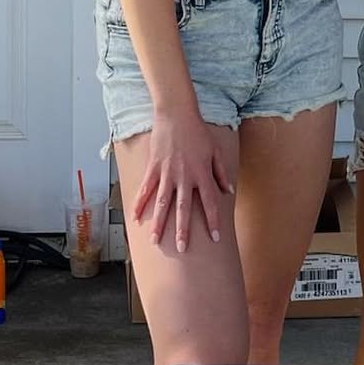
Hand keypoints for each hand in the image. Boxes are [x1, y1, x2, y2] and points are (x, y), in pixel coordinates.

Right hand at [133, 109, 233, 251]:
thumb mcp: (215, 151)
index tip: (216, 238)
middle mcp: (185, 177)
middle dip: (183, 231)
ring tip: (155, 241)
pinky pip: (145, 190)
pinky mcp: (153, 168)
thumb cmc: (198, 132)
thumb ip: (221, 173)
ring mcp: (167, 173)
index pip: (210, 203)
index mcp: (202, 174)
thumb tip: (228, 191)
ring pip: (162, 204)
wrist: (176, 114)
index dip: (213, 221)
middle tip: (182, 250)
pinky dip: (140, 204)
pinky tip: (135, 219)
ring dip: (159, 224)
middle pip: (184, 209)